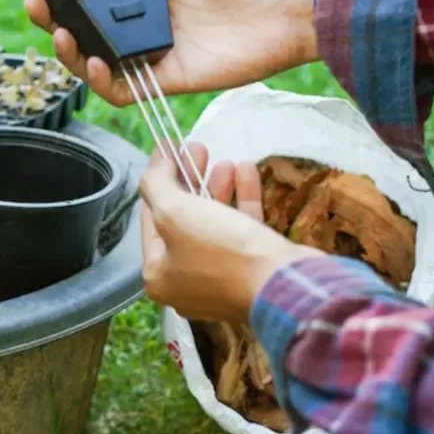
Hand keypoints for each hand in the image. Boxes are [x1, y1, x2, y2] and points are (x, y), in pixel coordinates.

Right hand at [15, 0, 317, 106]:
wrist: (286, 10)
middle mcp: (141, 25)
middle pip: (81, 29)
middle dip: (50, 17)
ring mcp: (151, 55)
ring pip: (93, 63)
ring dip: (68, 51)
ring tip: (59, 29)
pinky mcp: (166, 80)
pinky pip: (123, 91)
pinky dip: (101, 82)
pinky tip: (93, 61)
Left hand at [139, 144, 321, 322]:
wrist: (283, 285)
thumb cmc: (220, 250)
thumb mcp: (175, 212)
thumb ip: (156, 185)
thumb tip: (155, 167)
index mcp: (158, 273)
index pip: (150, 217)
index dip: (159, 179)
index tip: (168, 149)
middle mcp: (185, 281)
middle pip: (183, 219)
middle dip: (191, 180)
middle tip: (198, 149)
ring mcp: (220, 279)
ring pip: (214, 223)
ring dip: (218, 188)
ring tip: (226, 160)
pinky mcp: (252, 272)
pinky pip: (240, 231)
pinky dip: (243, 200)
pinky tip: (247, 170)